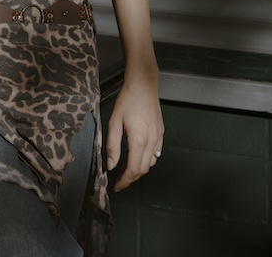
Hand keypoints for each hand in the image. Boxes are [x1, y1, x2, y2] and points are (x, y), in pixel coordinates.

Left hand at [105, 75, 163, 190]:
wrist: (143, 84)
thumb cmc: (128, 99)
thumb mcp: (114, 122)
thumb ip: (112, 146)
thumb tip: (110, 165)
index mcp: (138, 140)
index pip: (133, 170)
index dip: (124, 181)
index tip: (117, 186)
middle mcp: (151, 141)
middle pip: (143, 170)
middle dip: (131, 179)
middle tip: (119, 181)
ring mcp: (158, 138)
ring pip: (151, 163)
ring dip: (139, 170)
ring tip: (126, 170)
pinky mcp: (161, 133)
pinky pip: (156, 154)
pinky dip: (147, 161)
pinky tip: (138, 157)